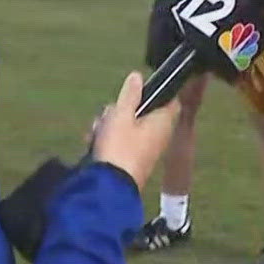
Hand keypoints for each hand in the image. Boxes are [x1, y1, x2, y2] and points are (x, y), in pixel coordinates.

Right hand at [90, 72, 179, 189]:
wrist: (110, 187)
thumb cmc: (119, 147)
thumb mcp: (121, 115)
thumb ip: (130, 95)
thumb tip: (138, 76)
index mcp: (163, 122)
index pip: (170, 100)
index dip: (156, 91)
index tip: (136, 90)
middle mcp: (159, 135)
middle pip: (143, 112)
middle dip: (121, 110)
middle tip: (108, 114)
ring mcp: (146, 149)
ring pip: (128, 126)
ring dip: (110, 125)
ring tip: (97, 131)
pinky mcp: (133, 160)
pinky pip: (122, 142)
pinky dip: (109, 139)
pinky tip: (93, 142)